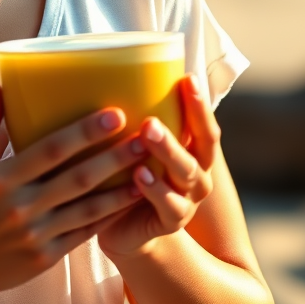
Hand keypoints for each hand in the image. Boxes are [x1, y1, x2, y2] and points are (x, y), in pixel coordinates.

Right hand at [0, 82, 144, 303]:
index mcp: (2, 179)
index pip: (50, 150)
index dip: (84, 132)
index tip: (113, 114)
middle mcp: (22, 207)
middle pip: (78, 178)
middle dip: (114, 157)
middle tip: (144, 137)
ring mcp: (37, 235)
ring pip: (88, 208)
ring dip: (122, 188)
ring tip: (149, 168)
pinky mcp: (47, 257)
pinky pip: (84, 233)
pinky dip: (108, 216)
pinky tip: (129, 200)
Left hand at [94, 73, 220, 259]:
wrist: (122, 229)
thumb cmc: (125, 178)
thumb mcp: (131, 147)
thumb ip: (131, 120)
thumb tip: (101, 74)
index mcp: (191, 152)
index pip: (203, 124)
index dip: (199, 103)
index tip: (187, 77)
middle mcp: (195, 174)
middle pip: (201, 146)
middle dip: (189, 121)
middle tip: (161, 101)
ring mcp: (187, 199)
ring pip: (186, 173)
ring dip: (168, 151)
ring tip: (147, 133)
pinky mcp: (171, 222)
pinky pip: (170, 206)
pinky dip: (156, 190)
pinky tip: (138, 176)